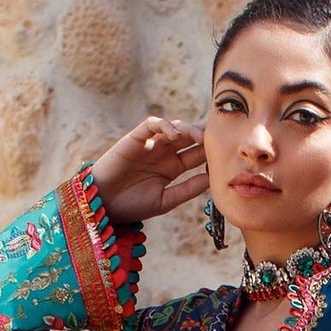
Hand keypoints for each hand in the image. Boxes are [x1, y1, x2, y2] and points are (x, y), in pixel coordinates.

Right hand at [91, 116, 208, 225]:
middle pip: (188, 138)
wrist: (104, 205)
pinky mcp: (135, 138)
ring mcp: (150, 144)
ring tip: (199, 137)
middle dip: (203, 135)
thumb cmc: (132, 205)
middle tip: (219, 136)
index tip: (226, 154)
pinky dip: (164, 125)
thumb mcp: (165, 201)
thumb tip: (210, 180)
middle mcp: (163, 153)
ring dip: (188, 129)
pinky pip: (151, 125)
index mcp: (172, 168)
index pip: (195, 155)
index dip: (210, 152)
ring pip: (174, 128)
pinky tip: (174, 135)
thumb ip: (186, 190)